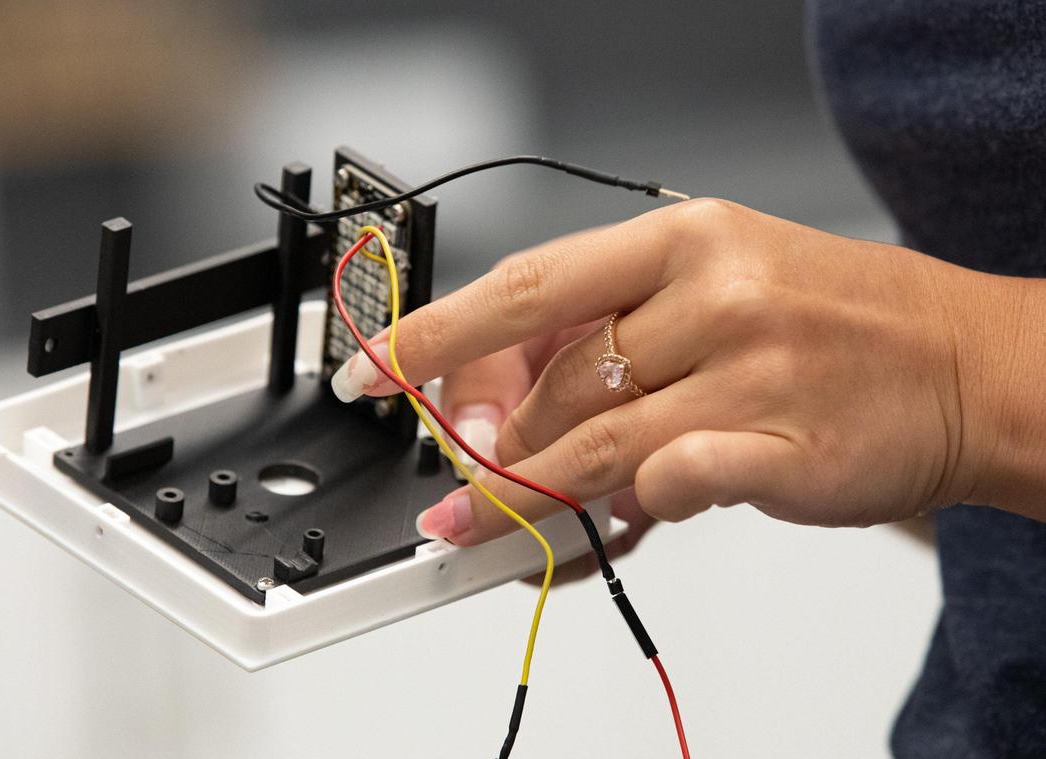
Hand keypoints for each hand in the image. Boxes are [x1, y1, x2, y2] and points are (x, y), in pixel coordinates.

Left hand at [331, 199, 1038, 544]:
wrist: (964, 362)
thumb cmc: (827, 321)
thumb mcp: (712, 288)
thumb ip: (605, 339)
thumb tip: (495, 402)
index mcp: (680, 239)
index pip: (524, 287)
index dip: (435, 335)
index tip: (374, 371)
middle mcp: (712, 294)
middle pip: (551, 383)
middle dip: (497, 439)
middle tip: (473, 471)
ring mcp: (750, 371)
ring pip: (592, 445)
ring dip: (540, 486)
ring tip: (513, 508)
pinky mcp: (784, 446)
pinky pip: (669, 486)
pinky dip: (642, 504)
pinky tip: (650, 503)